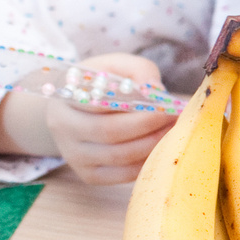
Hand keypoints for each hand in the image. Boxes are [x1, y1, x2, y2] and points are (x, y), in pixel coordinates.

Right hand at [28, 54, 176, 185]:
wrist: (77, 109)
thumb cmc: (103, 83)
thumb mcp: (117, 65)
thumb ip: (138, 70)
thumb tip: (156, 91)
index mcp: (66, 97)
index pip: (99, 103)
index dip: (136, 105)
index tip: (166, 103)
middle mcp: (64, 128)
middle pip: (108, 132)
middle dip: (148, 126)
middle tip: (175, 117)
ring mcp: (74, 155)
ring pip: (117, 156)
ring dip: (152, 144)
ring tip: (174, 130)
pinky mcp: (88, 174)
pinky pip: (121, 175)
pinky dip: (145, 163)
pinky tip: (162, 148)